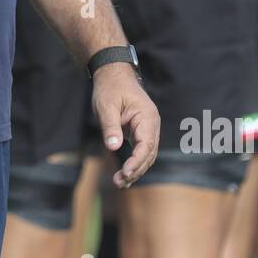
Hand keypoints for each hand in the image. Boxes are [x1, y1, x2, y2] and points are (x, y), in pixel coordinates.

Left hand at [92, 64, 159, 187]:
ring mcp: (147, 128)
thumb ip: (110, 127)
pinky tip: (125, 176)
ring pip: (146, 155)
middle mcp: (151, 124)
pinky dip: (134, 163)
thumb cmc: (110, 88)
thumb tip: (113, 147)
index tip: (125, 173)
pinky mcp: (140, 132)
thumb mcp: (106, 106)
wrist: (113, 74)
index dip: (137, 161)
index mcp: (146, 116)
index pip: (146, 144)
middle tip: (119, 182)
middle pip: (148, 153)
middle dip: (135, 169)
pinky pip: (141, 151)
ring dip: (135, 170)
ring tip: (119, 183)